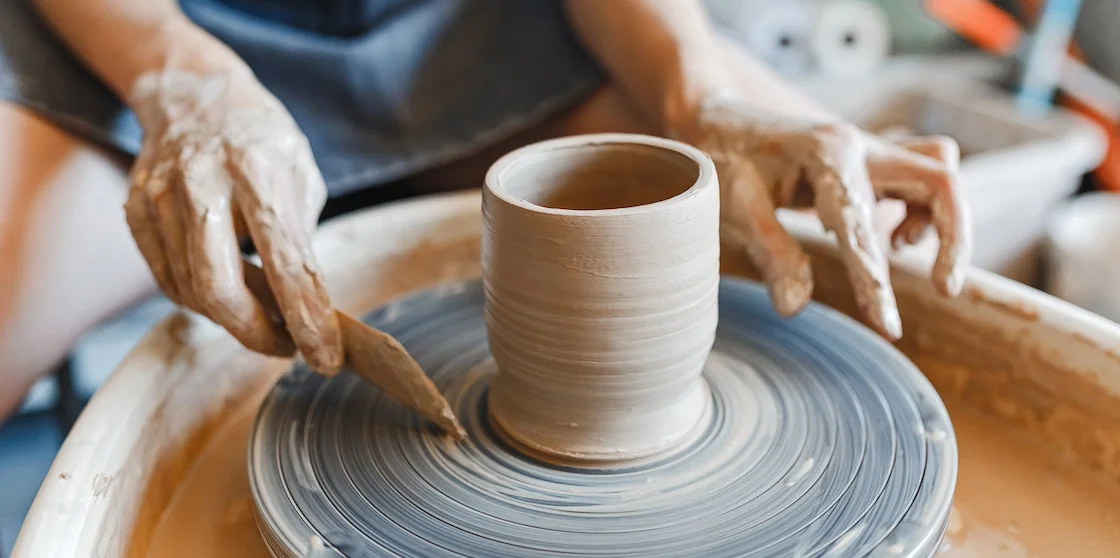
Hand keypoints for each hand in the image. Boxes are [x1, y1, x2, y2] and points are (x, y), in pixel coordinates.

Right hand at [124, 71, 342, 371]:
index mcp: (257, 169)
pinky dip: (201, 301)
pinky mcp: (136, 211)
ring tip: (266, 317)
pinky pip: (167, 279)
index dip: (307, 318)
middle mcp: (202, 182)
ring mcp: (160, 197)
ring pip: (189, 291)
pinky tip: (228, 294)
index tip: (327, 357)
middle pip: (218, 288)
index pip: (286, 262)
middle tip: (288, 347)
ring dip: (233, 320)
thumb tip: (309, 308)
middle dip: (256, 334)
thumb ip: (302, 238)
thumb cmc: (261, 138)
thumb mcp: (302, 173)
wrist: (193, 94)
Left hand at [681, 95, 970, 339]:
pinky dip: (920, 212)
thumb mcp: (734, 205)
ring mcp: (869, 150)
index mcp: (825, 154)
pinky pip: (923, 180)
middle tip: (944, 289)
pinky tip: (886, 235)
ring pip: (940, 175)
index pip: (862, 227)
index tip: (887, 327)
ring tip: (899, 249)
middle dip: (955, 238)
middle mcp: (859, 146)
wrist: (718, 117)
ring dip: (939, 220)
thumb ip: (771, 254)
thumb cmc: (722, 158)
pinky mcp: (872, 162)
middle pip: (941, 181)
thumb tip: (795, 308)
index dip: (875, 283)